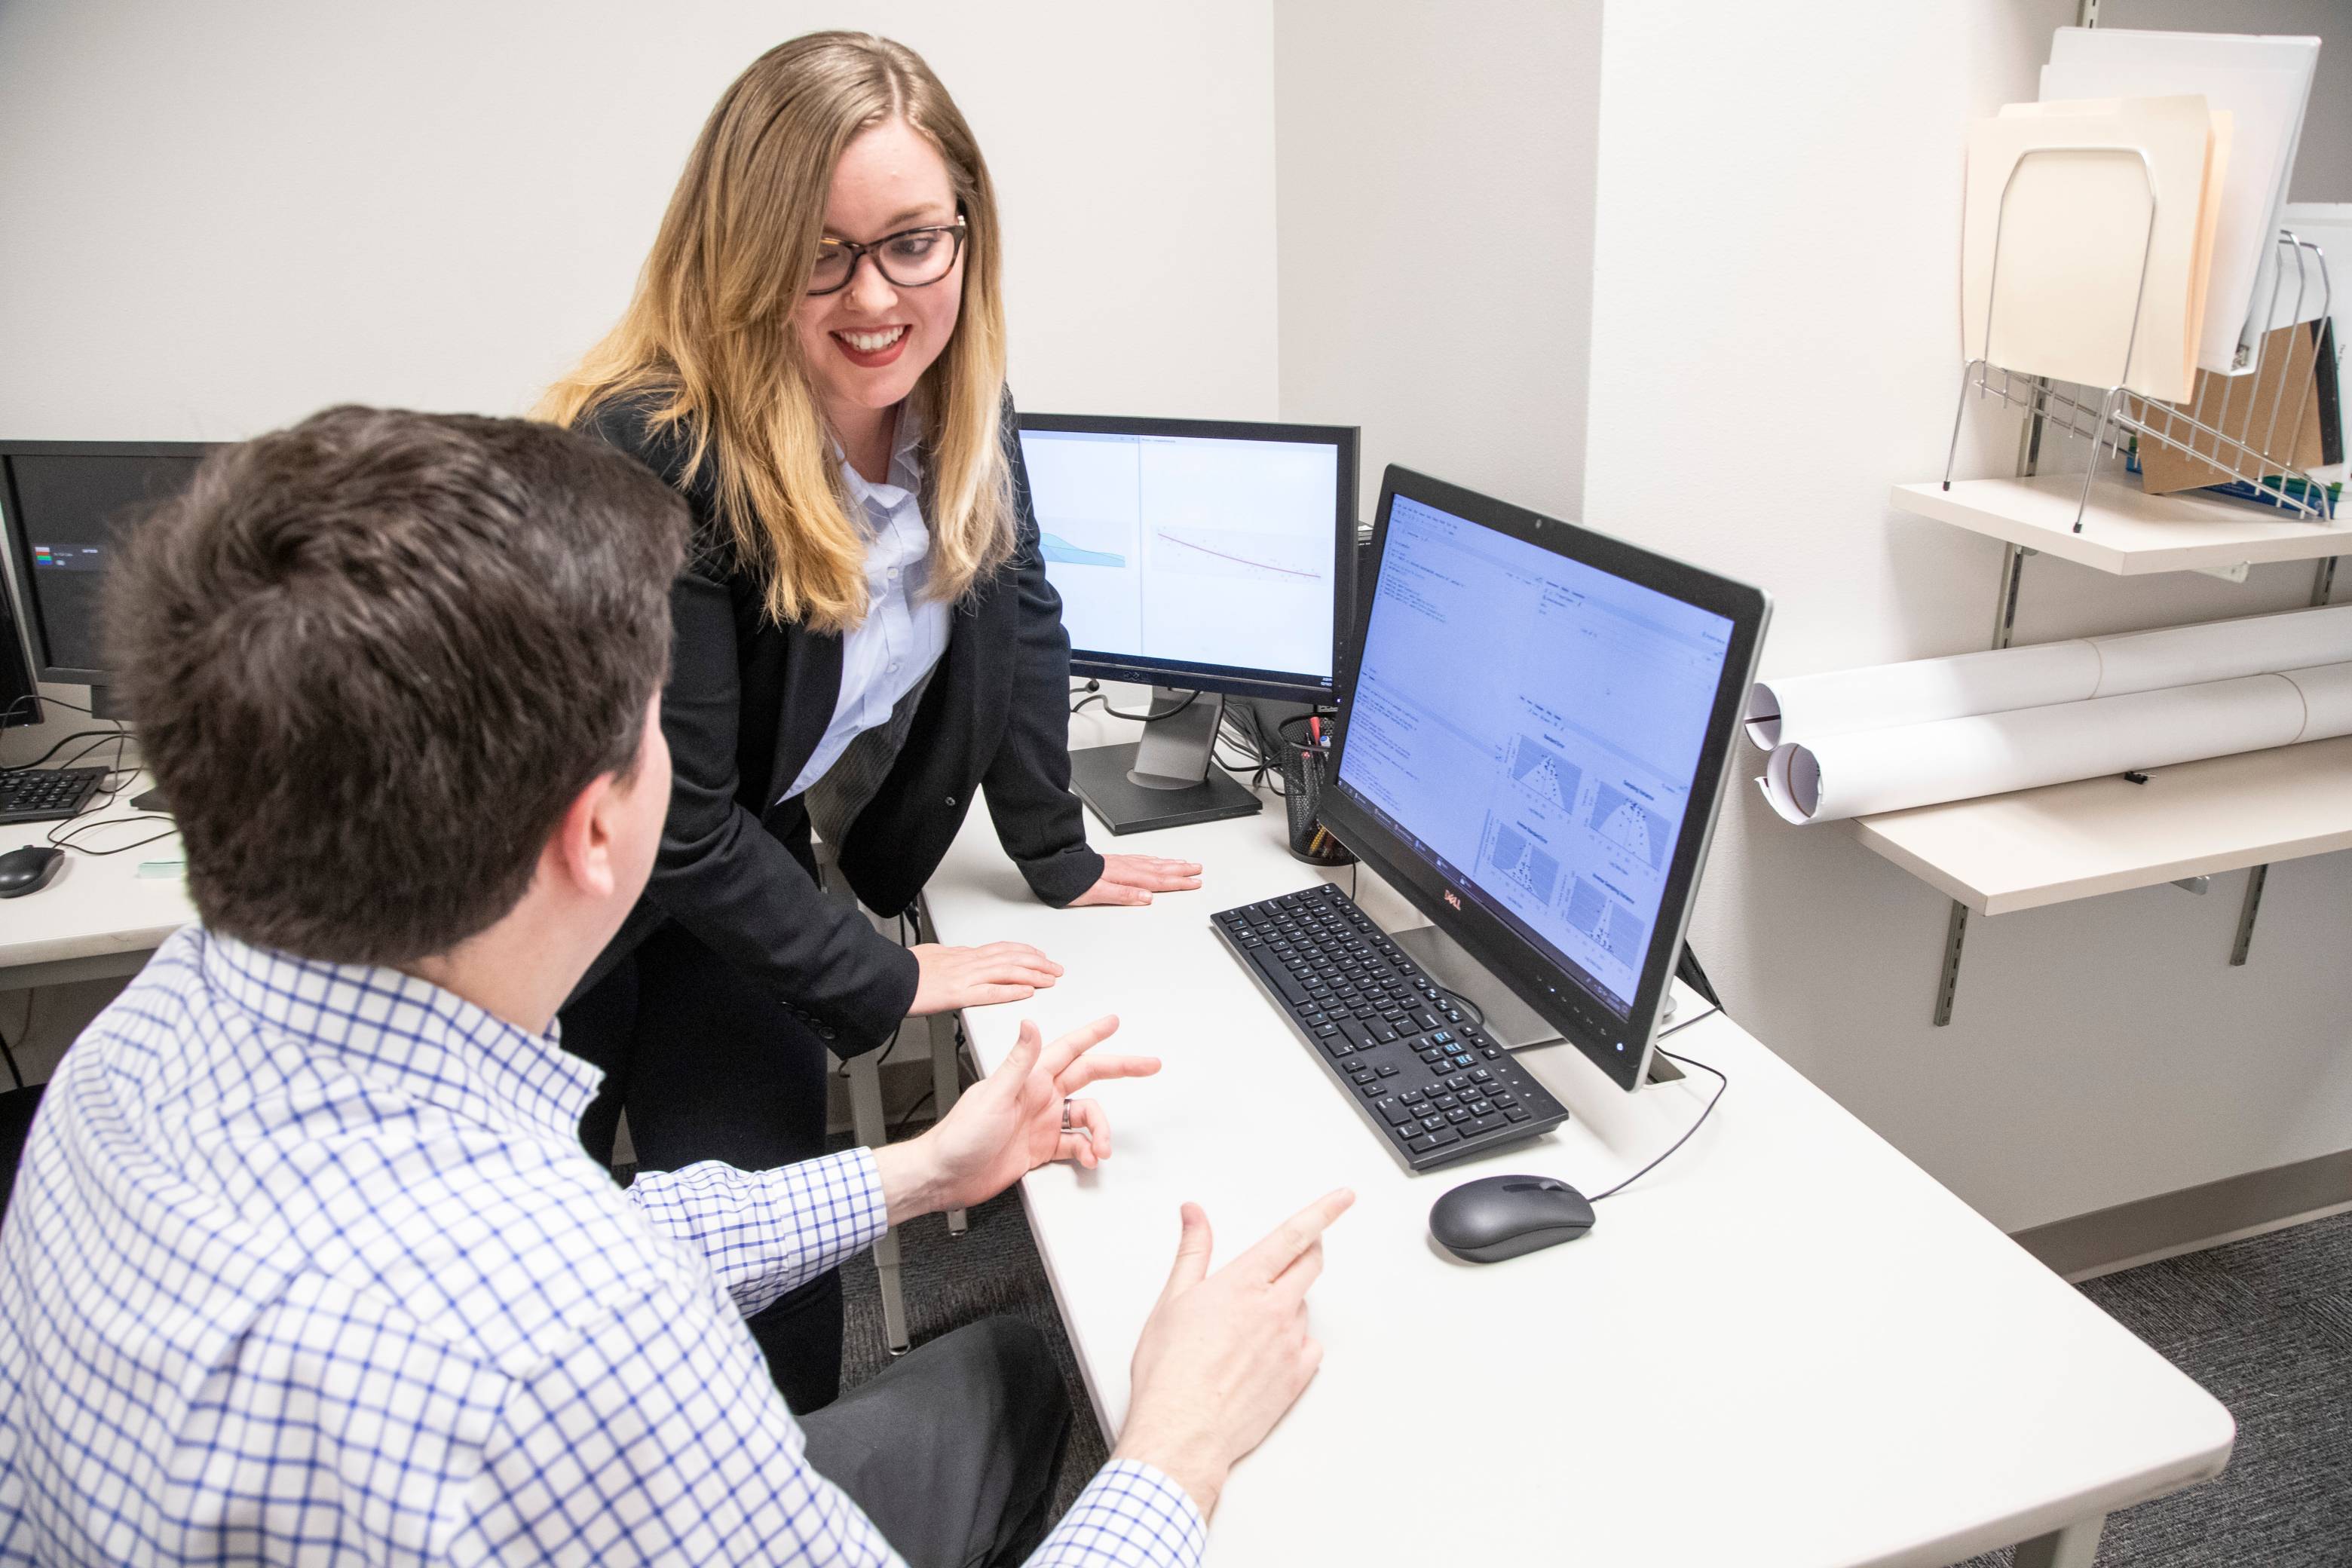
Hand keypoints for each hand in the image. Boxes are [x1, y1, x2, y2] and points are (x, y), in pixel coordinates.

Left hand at [877, 1015, 1160, 1220]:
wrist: (945, 1177)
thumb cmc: (960, 1136)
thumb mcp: (993, 1095)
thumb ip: (1018, 1061)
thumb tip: (1030, 1024)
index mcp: (1029, 1078)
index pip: (1069, 1049)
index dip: (1093, 1034)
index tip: (1114, 1022)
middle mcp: (1038, 1096)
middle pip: (1088, 1077)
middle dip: (1120, 1070)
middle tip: (1149, 1065)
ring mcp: (1040, 1122)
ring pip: (1086, 1117)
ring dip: (1100, 1130)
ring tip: (1101, 1147)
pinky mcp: (1039, 1149)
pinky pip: (1075, 1145)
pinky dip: (1087, 1151)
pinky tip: (1089, 1159)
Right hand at [908, 941, 1062, 1014]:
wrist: (889, 977)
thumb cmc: (906, 970)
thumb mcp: (933, 956)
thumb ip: (951, 958)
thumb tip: (959, 956)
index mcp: (963, 955)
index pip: (1001, 949)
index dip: (1024, 951)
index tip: (1039, 954)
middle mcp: (968, 962)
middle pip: (1011, 958)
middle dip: (1038, 963)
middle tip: (1056, 968)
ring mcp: (965, 977)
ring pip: (1007, 972)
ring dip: (1033, 975)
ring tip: (1050, 979)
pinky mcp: (958, 994)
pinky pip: (990, 992)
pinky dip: (1010, 991)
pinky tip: (1026, 992)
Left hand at [1068, 853, 1203, 907]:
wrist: (1055, 866)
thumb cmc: (1072, 881)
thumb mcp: (1096, 893)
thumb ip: (1123, 895)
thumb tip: (1147, 897)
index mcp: (1125, 877)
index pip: (1158, 881)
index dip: (1178, 883)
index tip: (1195, 882)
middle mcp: (1126, 868)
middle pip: (1160, 870)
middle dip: (1181, 871)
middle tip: (1199, 870)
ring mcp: (1121, 863)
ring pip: (1153, 862)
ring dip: (1171, 863)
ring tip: (1186, 863)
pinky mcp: (1114, 862)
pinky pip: (1142, 858)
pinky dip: (1155, 859)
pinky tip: (1157, 860)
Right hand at [1111, 1189, 1355, 1518]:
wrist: (1182, 1433)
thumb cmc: (1170, 1373)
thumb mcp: (1172, 1301)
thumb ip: (1193, 1251)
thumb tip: (1194, 1214)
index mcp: (1244, 1283)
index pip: (1295, 1234)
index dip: (1324, 1211)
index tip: (1344, 1198)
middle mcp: (1275, 1309)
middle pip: (1311, 1265)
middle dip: (1309, 1250)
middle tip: (1293, 1253)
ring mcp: (1290, 1344)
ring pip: (1304, 1306)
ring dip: (1288, 1303)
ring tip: (1247, 1328)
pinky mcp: (1297, 1378)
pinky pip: (1309, 1346)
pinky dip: (1294, 1342)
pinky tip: (1266, 1354)